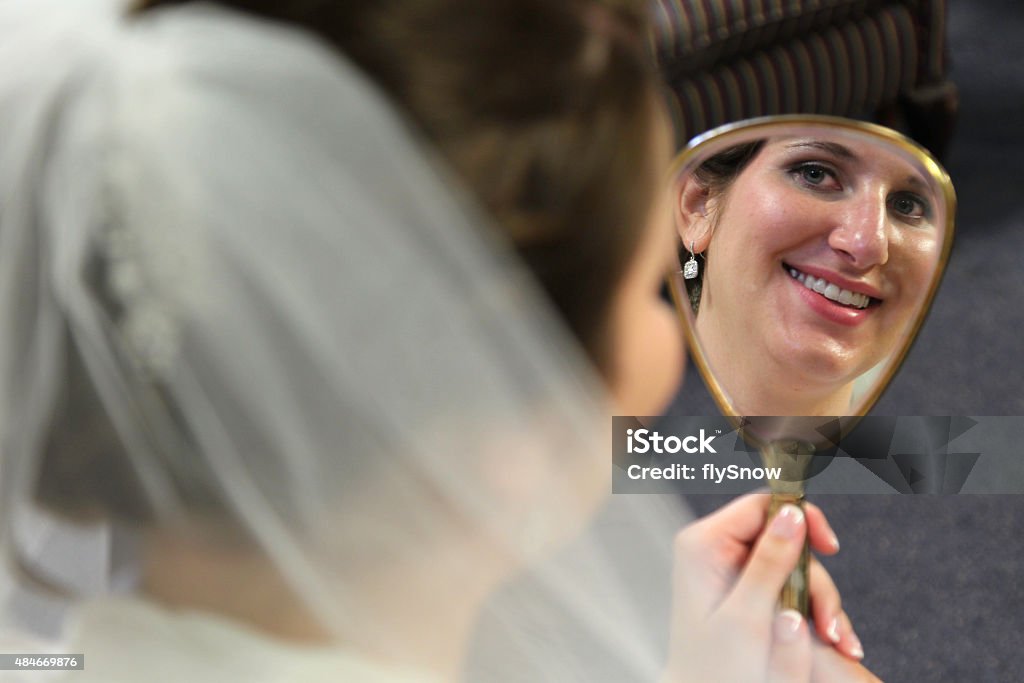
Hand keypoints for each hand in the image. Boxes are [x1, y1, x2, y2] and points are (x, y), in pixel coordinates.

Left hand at [663, 493, 869, 681]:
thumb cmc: (715, 667)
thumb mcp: (747, 617)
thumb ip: (769, 563)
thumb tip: (793, 516)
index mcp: (704, 544)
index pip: (761, 505)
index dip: (801, 518)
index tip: (829, 548)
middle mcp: (715, 548)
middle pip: (785, 538)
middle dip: (814, 580)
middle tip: (829, 624)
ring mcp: (730, 567)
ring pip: (793, 564)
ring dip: (818, 601)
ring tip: (834, 640)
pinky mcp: (745, 587)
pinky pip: (788, 585)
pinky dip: (810, 610)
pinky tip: (828, 638)